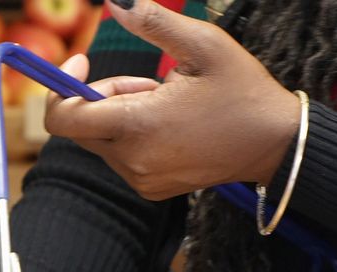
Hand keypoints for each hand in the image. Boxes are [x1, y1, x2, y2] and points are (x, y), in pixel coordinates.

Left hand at [43, 0, 299, 199]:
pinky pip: (120, 157)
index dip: (61, 87)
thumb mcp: (204, 45)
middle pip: (81, 125)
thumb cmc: (242, 91)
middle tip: (151, 82)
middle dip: (102, 95)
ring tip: (169, 102)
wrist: (275, 144)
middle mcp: (132, 159)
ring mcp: (140, 178)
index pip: (63, 117)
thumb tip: (115, 1)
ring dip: (121, 114)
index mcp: (138, 125)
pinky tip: (172, 126)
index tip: (81, 62)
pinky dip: (133, 136)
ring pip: (101, 140)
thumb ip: (154, 21)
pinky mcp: (149, 188)